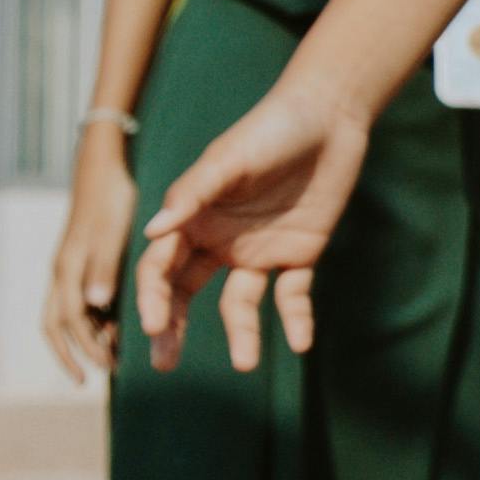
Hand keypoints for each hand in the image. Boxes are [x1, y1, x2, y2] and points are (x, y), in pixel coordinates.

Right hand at [38, 137, 139, 384]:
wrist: (104, 165)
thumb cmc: (112, 198)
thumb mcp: (110, 233)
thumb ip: (103, 268)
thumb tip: (94, 309)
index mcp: (67, 270)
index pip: (68, 322)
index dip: (80, 350)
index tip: (97, 374)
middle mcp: (63, 272)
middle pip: (58, 324)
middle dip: (75, 351)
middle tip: (98, 374)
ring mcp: (70, 265)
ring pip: (69, 312)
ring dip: (85, 336)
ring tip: (111, 357)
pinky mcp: (83, 258)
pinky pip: (81, 296)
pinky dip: (94, 317)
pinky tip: (117, 325)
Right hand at [134, 81, 370, 373]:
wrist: (328, 115)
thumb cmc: (269, 129)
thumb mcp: (229, 159)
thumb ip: (193, 195)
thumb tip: (152, 233)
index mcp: (192, 219)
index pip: (161, 268)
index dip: (153, 296)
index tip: (151, 325)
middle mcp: (219, 241)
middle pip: (186, 293)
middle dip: (171, 328)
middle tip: (163, 363)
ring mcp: (258, 250)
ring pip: (240, 304)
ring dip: (241, 333)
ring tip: (244, 364)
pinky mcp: (299, 253)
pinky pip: (292, 295)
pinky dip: (296, 319)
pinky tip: (301, 342)